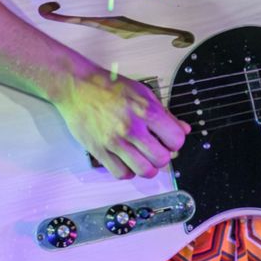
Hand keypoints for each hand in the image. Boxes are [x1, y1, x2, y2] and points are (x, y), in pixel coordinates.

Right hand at [51, 67, 190, 179]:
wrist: (77, 87)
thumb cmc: (108, 87)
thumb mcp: (143, 92)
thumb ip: (165, 113)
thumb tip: (183, 129)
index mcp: (145, 110)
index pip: (175, 139)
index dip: (176, 142)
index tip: (170, 140)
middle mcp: (131, 128)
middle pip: (161, 159)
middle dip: (163, 157)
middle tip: (157, 150)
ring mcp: (115, 142)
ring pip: (143, 170)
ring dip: (148, 168)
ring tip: (144, 159)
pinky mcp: (100, 151)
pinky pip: (121, 173)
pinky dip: (128, 171)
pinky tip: (127, 161)